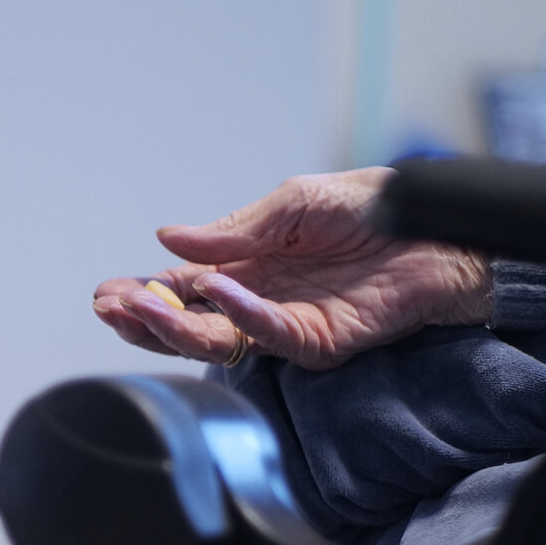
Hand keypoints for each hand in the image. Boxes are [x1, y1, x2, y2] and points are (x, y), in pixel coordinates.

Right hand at [93, 169, 493, 369]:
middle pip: (187, 324)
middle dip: (143, 319)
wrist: (439, 229)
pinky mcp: (318, 342)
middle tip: (109, 308)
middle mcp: (257, 302)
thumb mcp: (292, 202)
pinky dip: (240, 314)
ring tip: (141, 305)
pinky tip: (216, 290)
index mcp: (245, 267)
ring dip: (174, 326)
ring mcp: (285, 326)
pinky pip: (268, 335)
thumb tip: (167, 236)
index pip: (182, 289)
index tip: (106, 293)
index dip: (143, 294)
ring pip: (216, 340)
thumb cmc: (374, 210)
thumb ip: (232, 229)